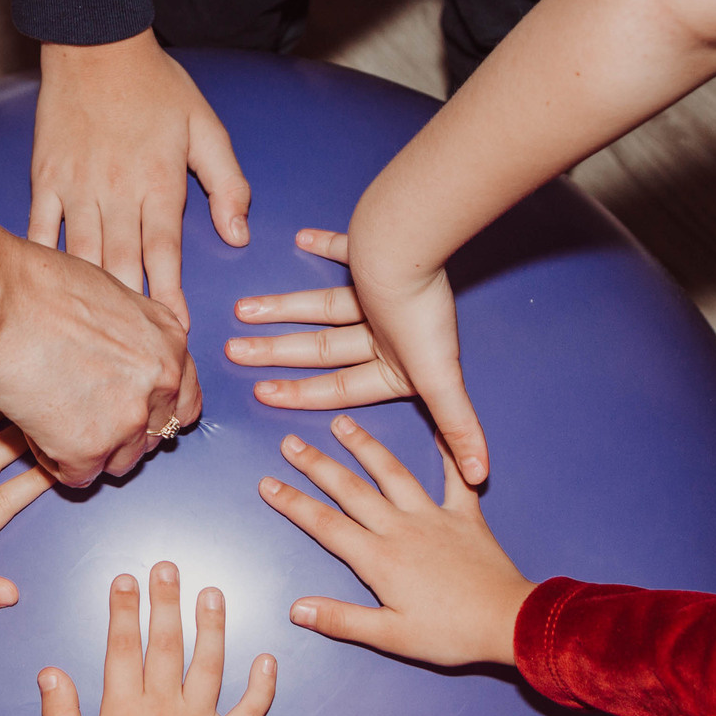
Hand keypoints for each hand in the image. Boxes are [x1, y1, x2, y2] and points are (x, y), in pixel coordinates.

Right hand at [0, 240, 201, 486]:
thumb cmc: (38, 289)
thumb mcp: (111, 298)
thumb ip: (131, 338)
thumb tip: (123, 362)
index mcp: (170, 343)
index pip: (184, 402)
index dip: (153, 412)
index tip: (127, 412)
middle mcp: (161, 383)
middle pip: (152, 437)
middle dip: (119, 432)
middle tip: (80, 414)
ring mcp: (129, 419)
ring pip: (119, 463)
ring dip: (88, 450)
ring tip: (52, 417)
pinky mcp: (90, 448)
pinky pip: (77, 476)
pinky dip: (53, 459)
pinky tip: (34, 428)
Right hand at [31, 32, 252, 329]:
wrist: (95, 44)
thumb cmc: (156, 85)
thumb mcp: (206, 128)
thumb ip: (227, 184)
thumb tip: (238, 235)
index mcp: (159, 183)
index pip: (166, 254)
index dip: (171, 299)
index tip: (177, 336)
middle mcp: (117, 191)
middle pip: (124, 265)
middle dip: (132, 314)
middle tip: (136, 355)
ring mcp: (77, 187)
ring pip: (84, 255)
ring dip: (93, 297)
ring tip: (97, 339)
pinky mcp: (47, 179)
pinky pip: (44, 229)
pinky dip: (48, 262)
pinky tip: (51, 293)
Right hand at [39, 563, 275, 715]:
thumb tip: (49, 672)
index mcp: (123, 709)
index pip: (123, 647)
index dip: (123, 610)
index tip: (125, 580)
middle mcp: (163, 707)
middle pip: (166, 644)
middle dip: (166, 602)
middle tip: (168, 567)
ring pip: (209, 665)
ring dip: (212, 627)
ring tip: (213, 593)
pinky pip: (250, 711)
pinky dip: (262, 686)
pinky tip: (269, 659)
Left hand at [226, 229, 489, 484]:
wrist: (416, 246)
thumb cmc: (423, 314)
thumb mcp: (440, 380)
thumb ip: (457, 426)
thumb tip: (481, 475)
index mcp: (398, 363)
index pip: (339, 387)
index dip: (301, 394)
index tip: (261, 394)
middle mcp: (386, 331)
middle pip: (321, 348)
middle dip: (277, 352)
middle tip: (234, 352)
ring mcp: (377, 293)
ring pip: (320, 306)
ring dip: (282, 308)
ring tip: (241, 311)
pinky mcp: (372, 253)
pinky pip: (343, 249)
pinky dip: (326, 246)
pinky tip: (300, 240)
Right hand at [259, 415, 531, 666]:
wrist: (508, 621)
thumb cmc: (449, 634)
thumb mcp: (390, 636)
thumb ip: (342, 620)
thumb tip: (296, 609)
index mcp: (378, 558)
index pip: (325, 525)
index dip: (293, 503)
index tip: (268, 483)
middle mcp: (400, 528)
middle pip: (350, 490)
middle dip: (317, 465)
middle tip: (290, 442)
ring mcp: (434, 517)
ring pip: (392, 474)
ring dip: (365, 447)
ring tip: (343, 424)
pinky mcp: (465, 516)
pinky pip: (455, 479)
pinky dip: (449, 454)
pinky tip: (440, 432)